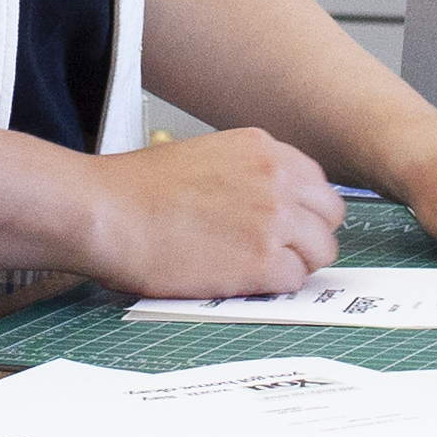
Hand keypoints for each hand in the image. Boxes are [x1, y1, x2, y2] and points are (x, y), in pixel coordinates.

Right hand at [78, 127, 343, 297]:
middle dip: (308, 238)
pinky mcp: (262, 261)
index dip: (303, 211)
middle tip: (278, 252)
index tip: (288, 226)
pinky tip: (242, 282)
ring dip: (295, 265)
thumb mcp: (204, 156)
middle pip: (329, 218)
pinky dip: (274, 288)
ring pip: (320, 253)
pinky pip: (294, 281)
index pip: (317, 184)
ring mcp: (274, 219)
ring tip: (256, 270)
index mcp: (262, 148)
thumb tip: (263, 202)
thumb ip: (246, 174)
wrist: (106, 211)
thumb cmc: (136, 189)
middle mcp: (277, 178)